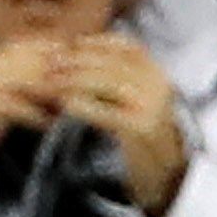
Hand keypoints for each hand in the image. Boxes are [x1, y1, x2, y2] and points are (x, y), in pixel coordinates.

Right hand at [0, 36, 75, 191]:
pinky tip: (50, 123)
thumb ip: (20, 92)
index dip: (49, 49)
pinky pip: (11, 105)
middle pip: (23, 59)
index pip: (19, 46)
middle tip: (82, 80)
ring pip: (19, 79)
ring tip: (71, 102)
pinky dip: (33, 114)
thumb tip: (55, 85)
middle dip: (55, 68)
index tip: (77, 58)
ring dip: (48, 91)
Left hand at [52, 33, 187, 214]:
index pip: (127, 46)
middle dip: (78, 59)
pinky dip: (83, 105)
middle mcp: (159, 85)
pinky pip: (106, 112)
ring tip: (50, 82)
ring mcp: (152, 107)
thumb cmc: (144, 134)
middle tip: (49, 61)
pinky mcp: (141, 129)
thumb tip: (82, 51)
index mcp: (159, 74)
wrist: (167, 174)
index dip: (96, 43)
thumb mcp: (140, 98)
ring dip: (75, 79)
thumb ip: (120, 76)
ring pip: (108, 82)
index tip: (69, 44)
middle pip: (113, 63)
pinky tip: (65, 105)